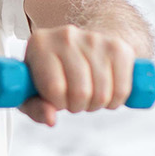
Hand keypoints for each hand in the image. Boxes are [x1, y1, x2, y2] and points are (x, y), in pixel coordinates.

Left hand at [19, 24, 137, 126]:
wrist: (80, 46)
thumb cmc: (51, 73)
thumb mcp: (32, 92)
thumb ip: (35, 108)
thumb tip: (51, 119)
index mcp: (39, 44)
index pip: (54, 88)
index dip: (58, 103)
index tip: (57, 98)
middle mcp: (66, 35)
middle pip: (81, 92)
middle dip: (77, 105)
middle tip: (74, 99)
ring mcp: (95, 38)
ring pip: (102, 93)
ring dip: (96, 104)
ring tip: (88, 95)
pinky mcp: (118, 47)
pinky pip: (122, 89)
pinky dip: (115, 101)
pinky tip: (105, 93)